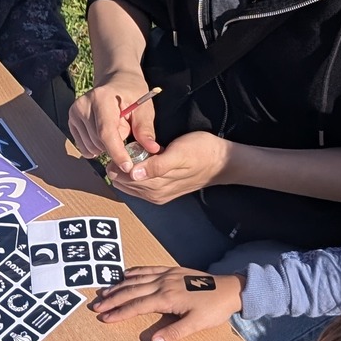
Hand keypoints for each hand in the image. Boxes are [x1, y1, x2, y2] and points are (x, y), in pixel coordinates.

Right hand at [68, 76, 157, 171]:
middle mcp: (83, 105)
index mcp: (101, 98)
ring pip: (91, 146)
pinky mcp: (71, 120)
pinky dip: (97, 146)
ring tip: (115, 129)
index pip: (106, 132)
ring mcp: (74, 113)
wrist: (116, 80)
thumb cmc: (132, 93)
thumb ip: (145, 129)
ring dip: (106, 146)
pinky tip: (104, 134)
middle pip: (99, 142)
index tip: (127, 167)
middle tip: (126, 131)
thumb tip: (152, 149)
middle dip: (115, 146)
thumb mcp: (144, 107)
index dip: (117, 152)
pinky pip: (84, 146)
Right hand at [92, 265, 243, 340]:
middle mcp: (163, 284)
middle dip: (112, 299)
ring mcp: (167, 275)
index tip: (104, 318)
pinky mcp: (172, 270)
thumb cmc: (214, 309)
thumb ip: (173, 333)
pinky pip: (148, 269)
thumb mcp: (196, 325)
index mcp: (167, 298)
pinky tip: (125, 274)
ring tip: (104, 292)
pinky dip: (134, 272)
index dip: (119, 313)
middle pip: (132, 291)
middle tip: (96, 306)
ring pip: (136, 279)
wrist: (230, 289)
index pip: (137, 306)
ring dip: (119, 286)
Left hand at [106, 131, 228, 203]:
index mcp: (156, 186)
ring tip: (138, 152)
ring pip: (130, 184)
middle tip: (131, 146)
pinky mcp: (162, 192)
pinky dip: (136, 173)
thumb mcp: (180, 153)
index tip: (124, 145)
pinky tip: (144, 161)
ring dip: (128, 169)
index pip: (122, 177)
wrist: (222, 162)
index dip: (119, 160)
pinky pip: (139, 185)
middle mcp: (154, 195)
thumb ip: (156, 165)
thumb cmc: (202, 152)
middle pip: (123, 181)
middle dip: (121, 165)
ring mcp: (158, 195)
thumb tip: (133, 174)